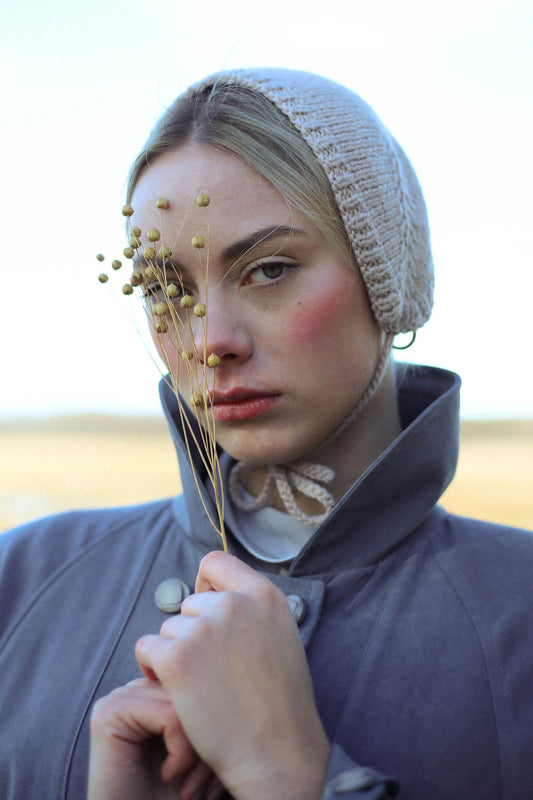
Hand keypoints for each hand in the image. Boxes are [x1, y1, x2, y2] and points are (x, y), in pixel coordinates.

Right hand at [87, 677, 221, 799]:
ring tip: (192, 786)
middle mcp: (132, 688)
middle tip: (206, 785)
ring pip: (187, 700)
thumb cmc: (174, 797)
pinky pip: (170, 716)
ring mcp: (118, 698)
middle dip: (210, 738)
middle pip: (194, 688)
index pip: (201, 681)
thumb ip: (210, 707)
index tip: (219, 767)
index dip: (217, 722)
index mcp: (152, 691)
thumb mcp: (205, 745)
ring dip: (198, 750)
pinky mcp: (110, 714)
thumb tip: (238, 677)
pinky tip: (170, 776)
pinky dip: (182, 753)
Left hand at [135, 552, 329, 799]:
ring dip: (176, 653)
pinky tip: (174, 691)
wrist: (278, 755)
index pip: (216, 562)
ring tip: (201, 688)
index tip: (205, 612)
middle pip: (190, 602)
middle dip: (193, 632)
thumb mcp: (280, 637)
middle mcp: (234, 603)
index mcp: (264, 595)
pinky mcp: (177, 657)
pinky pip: (146, 649)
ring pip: (169, 628)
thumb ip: (251, 611)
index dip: (205, 584)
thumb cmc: (281, 705)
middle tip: (210, 670)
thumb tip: (212, 596)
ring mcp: (205, 628)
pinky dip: (153, 669)